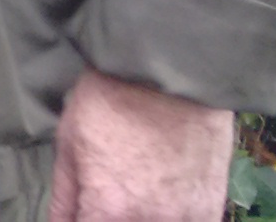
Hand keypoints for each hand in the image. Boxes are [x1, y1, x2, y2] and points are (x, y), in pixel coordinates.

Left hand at [48, 70, 234, 221]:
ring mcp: (187, 218)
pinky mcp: (211, 208)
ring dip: (140, 214)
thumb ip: (64, 197)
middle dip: (108, 216)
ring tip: (136, 185)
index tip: (83, 211)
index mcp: (110, 210)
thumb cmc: (112, 99)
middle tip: (107, 197)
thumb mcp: (70, 142)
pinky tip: (161, 193)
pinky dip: (171, 215)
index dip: (82, 219)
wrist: (171, 69)